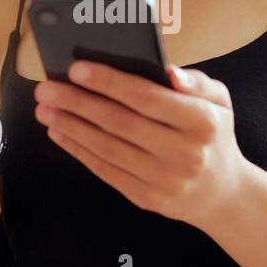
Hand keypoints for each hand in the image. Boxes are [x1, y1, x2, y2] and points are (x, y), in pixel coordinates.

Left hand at [32, 60, 251, 229]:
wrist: (221, 193)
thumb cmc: (212, 136)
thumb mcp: (220, 101)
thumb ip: (196, 82)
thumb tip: (168, 71)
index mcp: (202, 121)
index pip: (148, 98)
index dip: (109, 83)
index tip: (77, 69)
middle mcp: (184, 152)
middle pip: (120, 123)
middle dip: (78, 103)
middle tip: (47, 89)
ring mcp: (164, 179)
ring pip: (107, 148)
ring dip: (71, 126)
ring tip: (45, 109)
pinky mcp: (146, 198)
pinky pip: (105, 170)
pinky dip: (78, 150)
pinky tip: (60, 132)